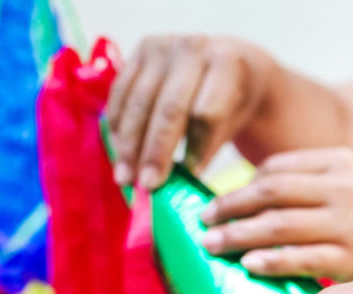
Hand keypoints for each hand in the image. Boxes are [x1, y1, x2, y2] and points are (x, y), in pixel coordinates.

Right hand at [107, 35, 275, 187]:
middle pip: (169, 109)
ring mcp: (164, 46)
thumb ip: (209, 148)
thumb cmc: (232, 101)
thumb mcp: (234, 122)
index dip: (197, 147)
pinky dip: (117, 125)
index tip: (188, 176)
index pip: (206, 113)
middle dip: (155, 151)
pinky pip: (121, 92)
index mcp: (226, 64)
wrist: (228, 61)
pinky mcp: (141, 50)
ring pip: (140, 102)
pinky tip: (119, 152)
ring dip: (129, 144)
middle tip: (148, 185)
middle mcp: (194, 49)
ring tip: (126, 178)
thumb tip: (182, 187)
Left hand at [199, 147, 352, 283]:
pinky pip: (297, 257)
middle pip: (269, 191)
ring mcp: (347, 222)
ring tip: (211, 244)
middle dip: (228, 206)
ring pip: (276, 224)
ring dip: (236, 234)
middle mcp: (343, 186)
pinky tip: (247, 264)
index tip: (217, 201)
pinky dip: (267, 259)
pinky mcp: (351, 258)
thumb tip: (252, 191)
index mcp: (341, 160)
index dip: (241, 185)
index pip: (276, 168)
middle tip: (201, 221)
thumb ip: (313, 180)